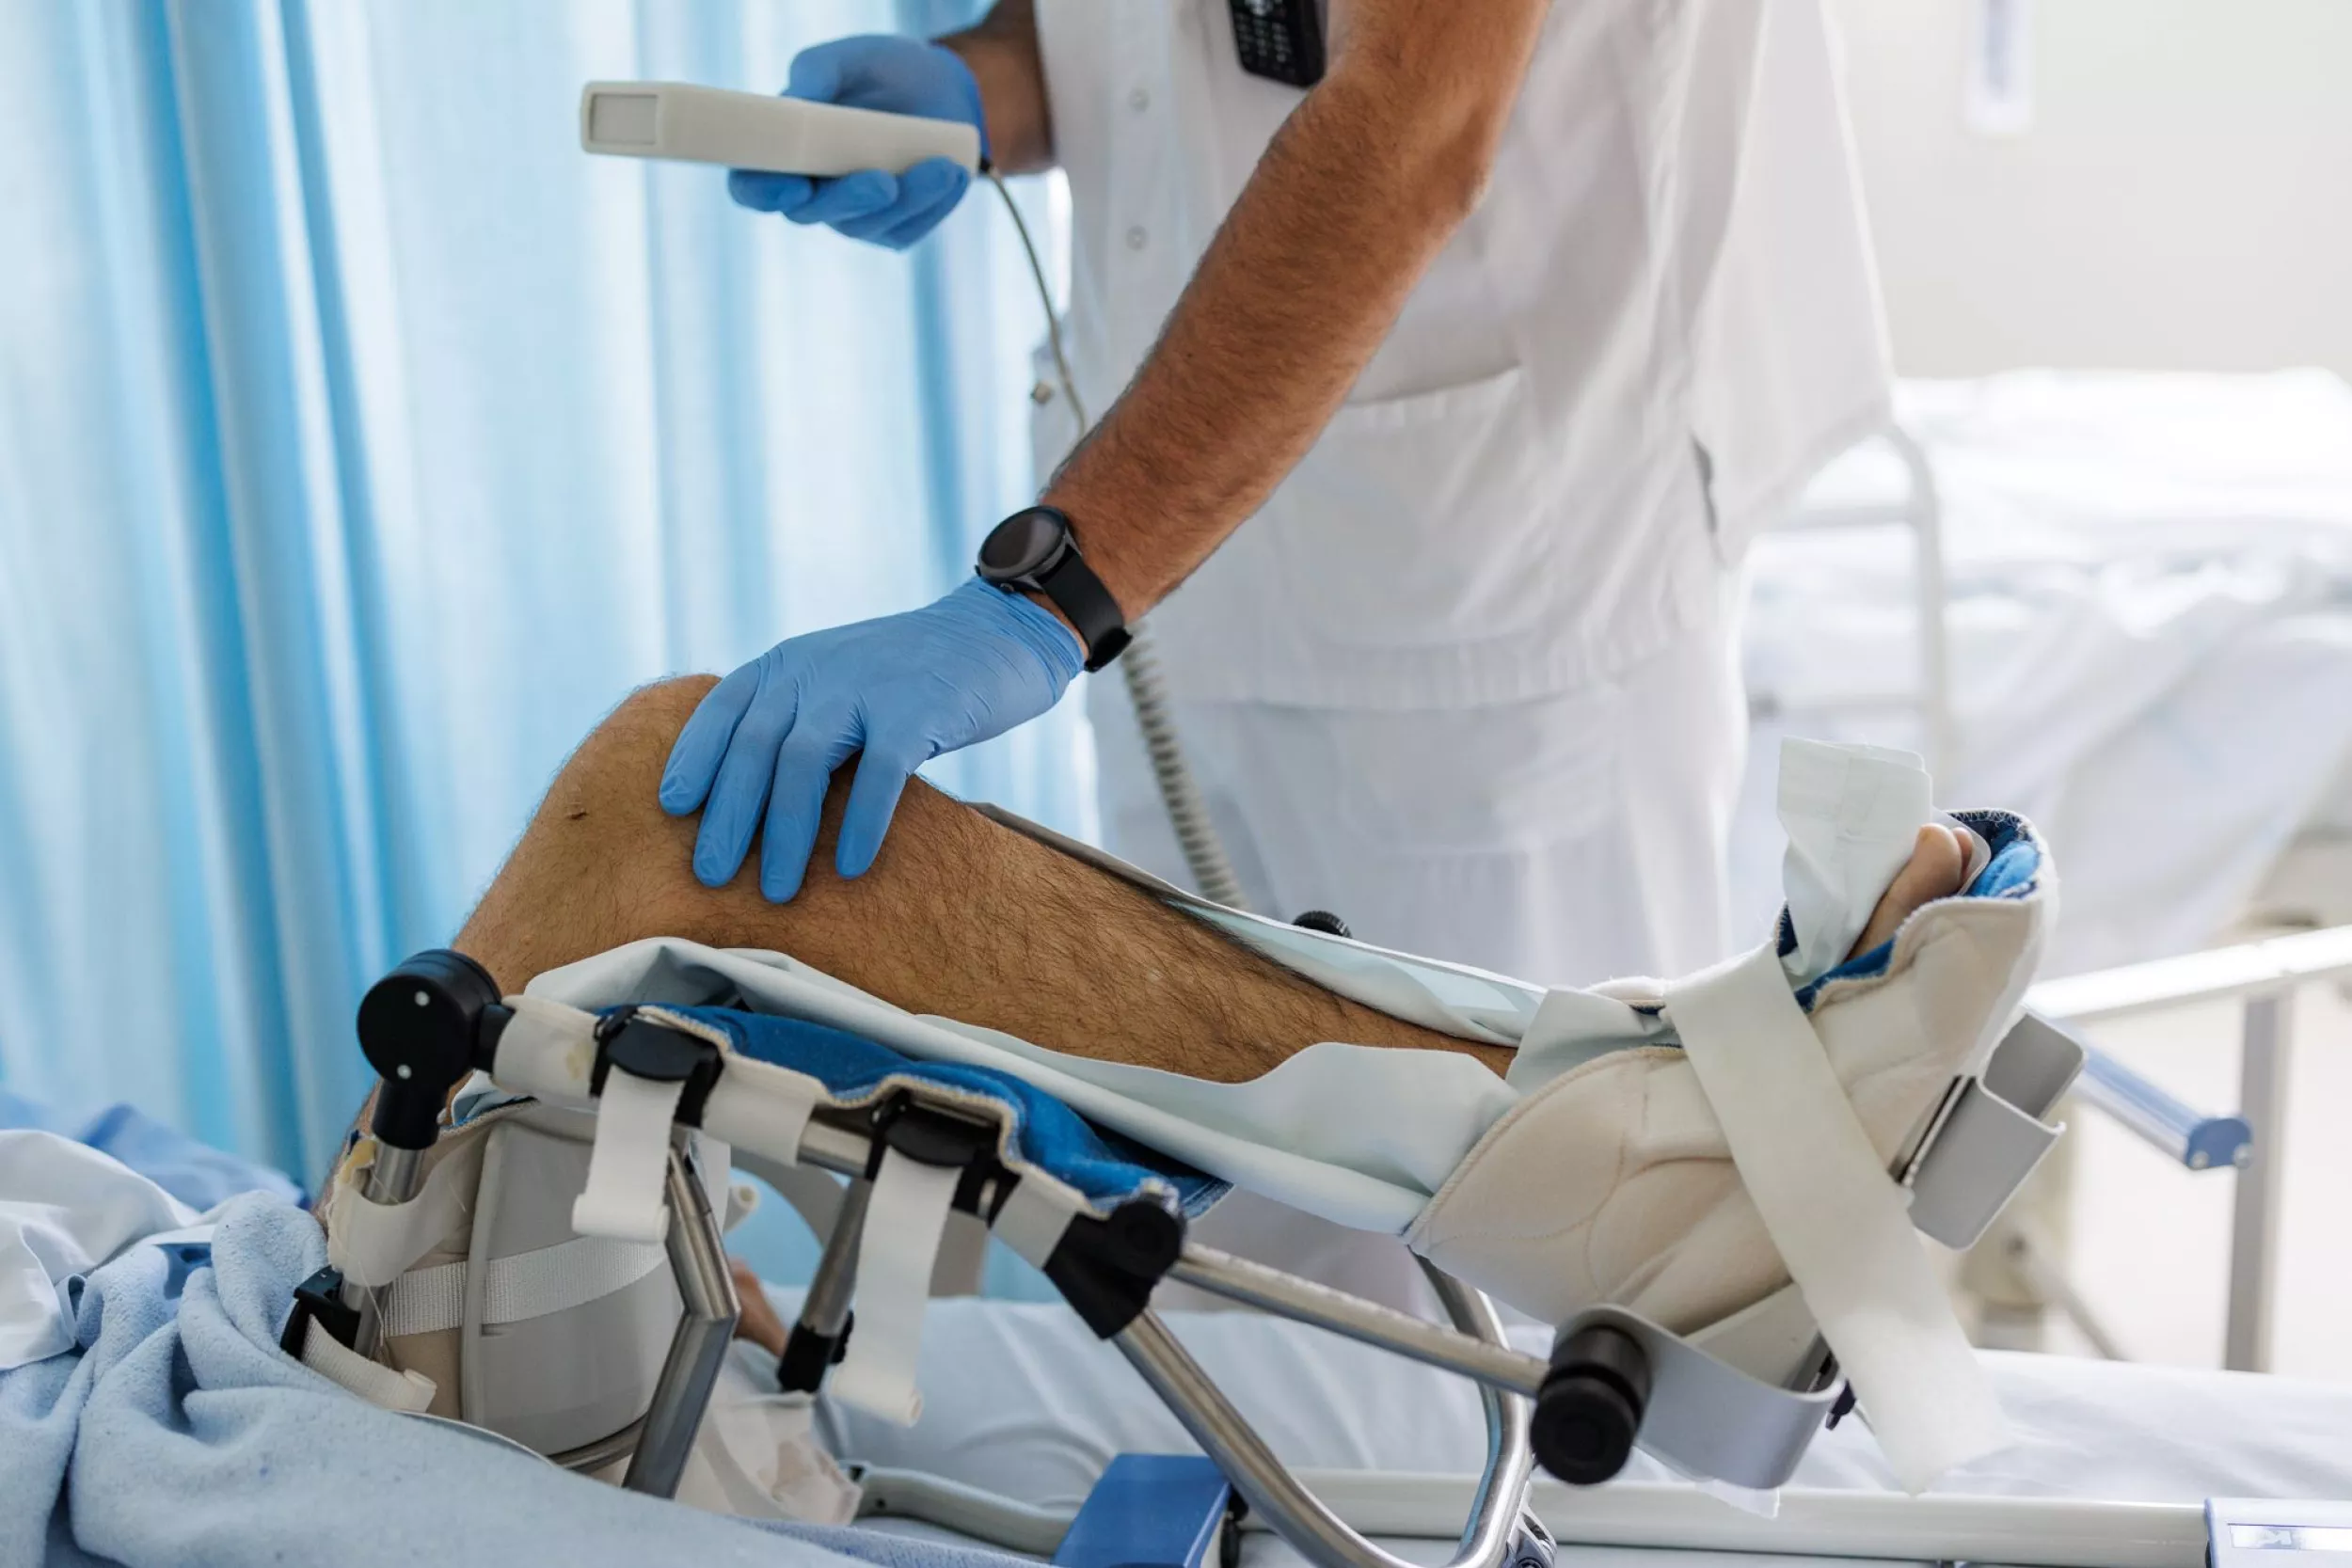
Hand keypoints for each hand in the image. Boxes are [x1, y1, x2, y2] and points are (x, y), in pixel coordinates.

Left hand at [659, 580, 1082, 899]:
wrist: (998, 632)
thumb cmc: (915, 675)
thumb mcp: (840, 678)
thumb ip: (797, 717)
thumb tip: (749, 800)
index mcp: (791, 663)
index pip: (722, 710)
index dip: (693, 759)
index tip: (671, 810)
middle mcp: (817, 669)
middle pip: (753, 748)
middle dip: (727, 817)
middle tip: (709, 876)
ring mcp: (866, 686)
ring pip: (803, 763)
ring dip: (783, 833)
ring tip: (776, 891)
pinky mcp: (917, 709)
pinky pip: (877, 773)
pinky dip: (859, 823)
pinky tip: (850, 867)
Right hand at [729, 35, 986, 250]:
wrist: (940, 89)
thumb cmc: (881, 71)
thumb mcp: (851, 58)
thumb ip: (818, 70)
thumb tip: (800, 95)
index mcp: (784, 153)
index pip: (753, 185)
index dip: (763, 192)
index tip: (794, 185)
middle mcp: (811, 190)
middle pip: (812, 213)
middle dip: (848, 200)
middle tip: (883, 182)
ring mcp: (852, 215)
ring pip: (867, 224)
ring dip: (906, 199)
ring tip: (942, 165)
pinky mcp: (894, 228)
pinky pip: (908, 227)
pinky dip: (933, 203)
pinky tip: (953, 174)